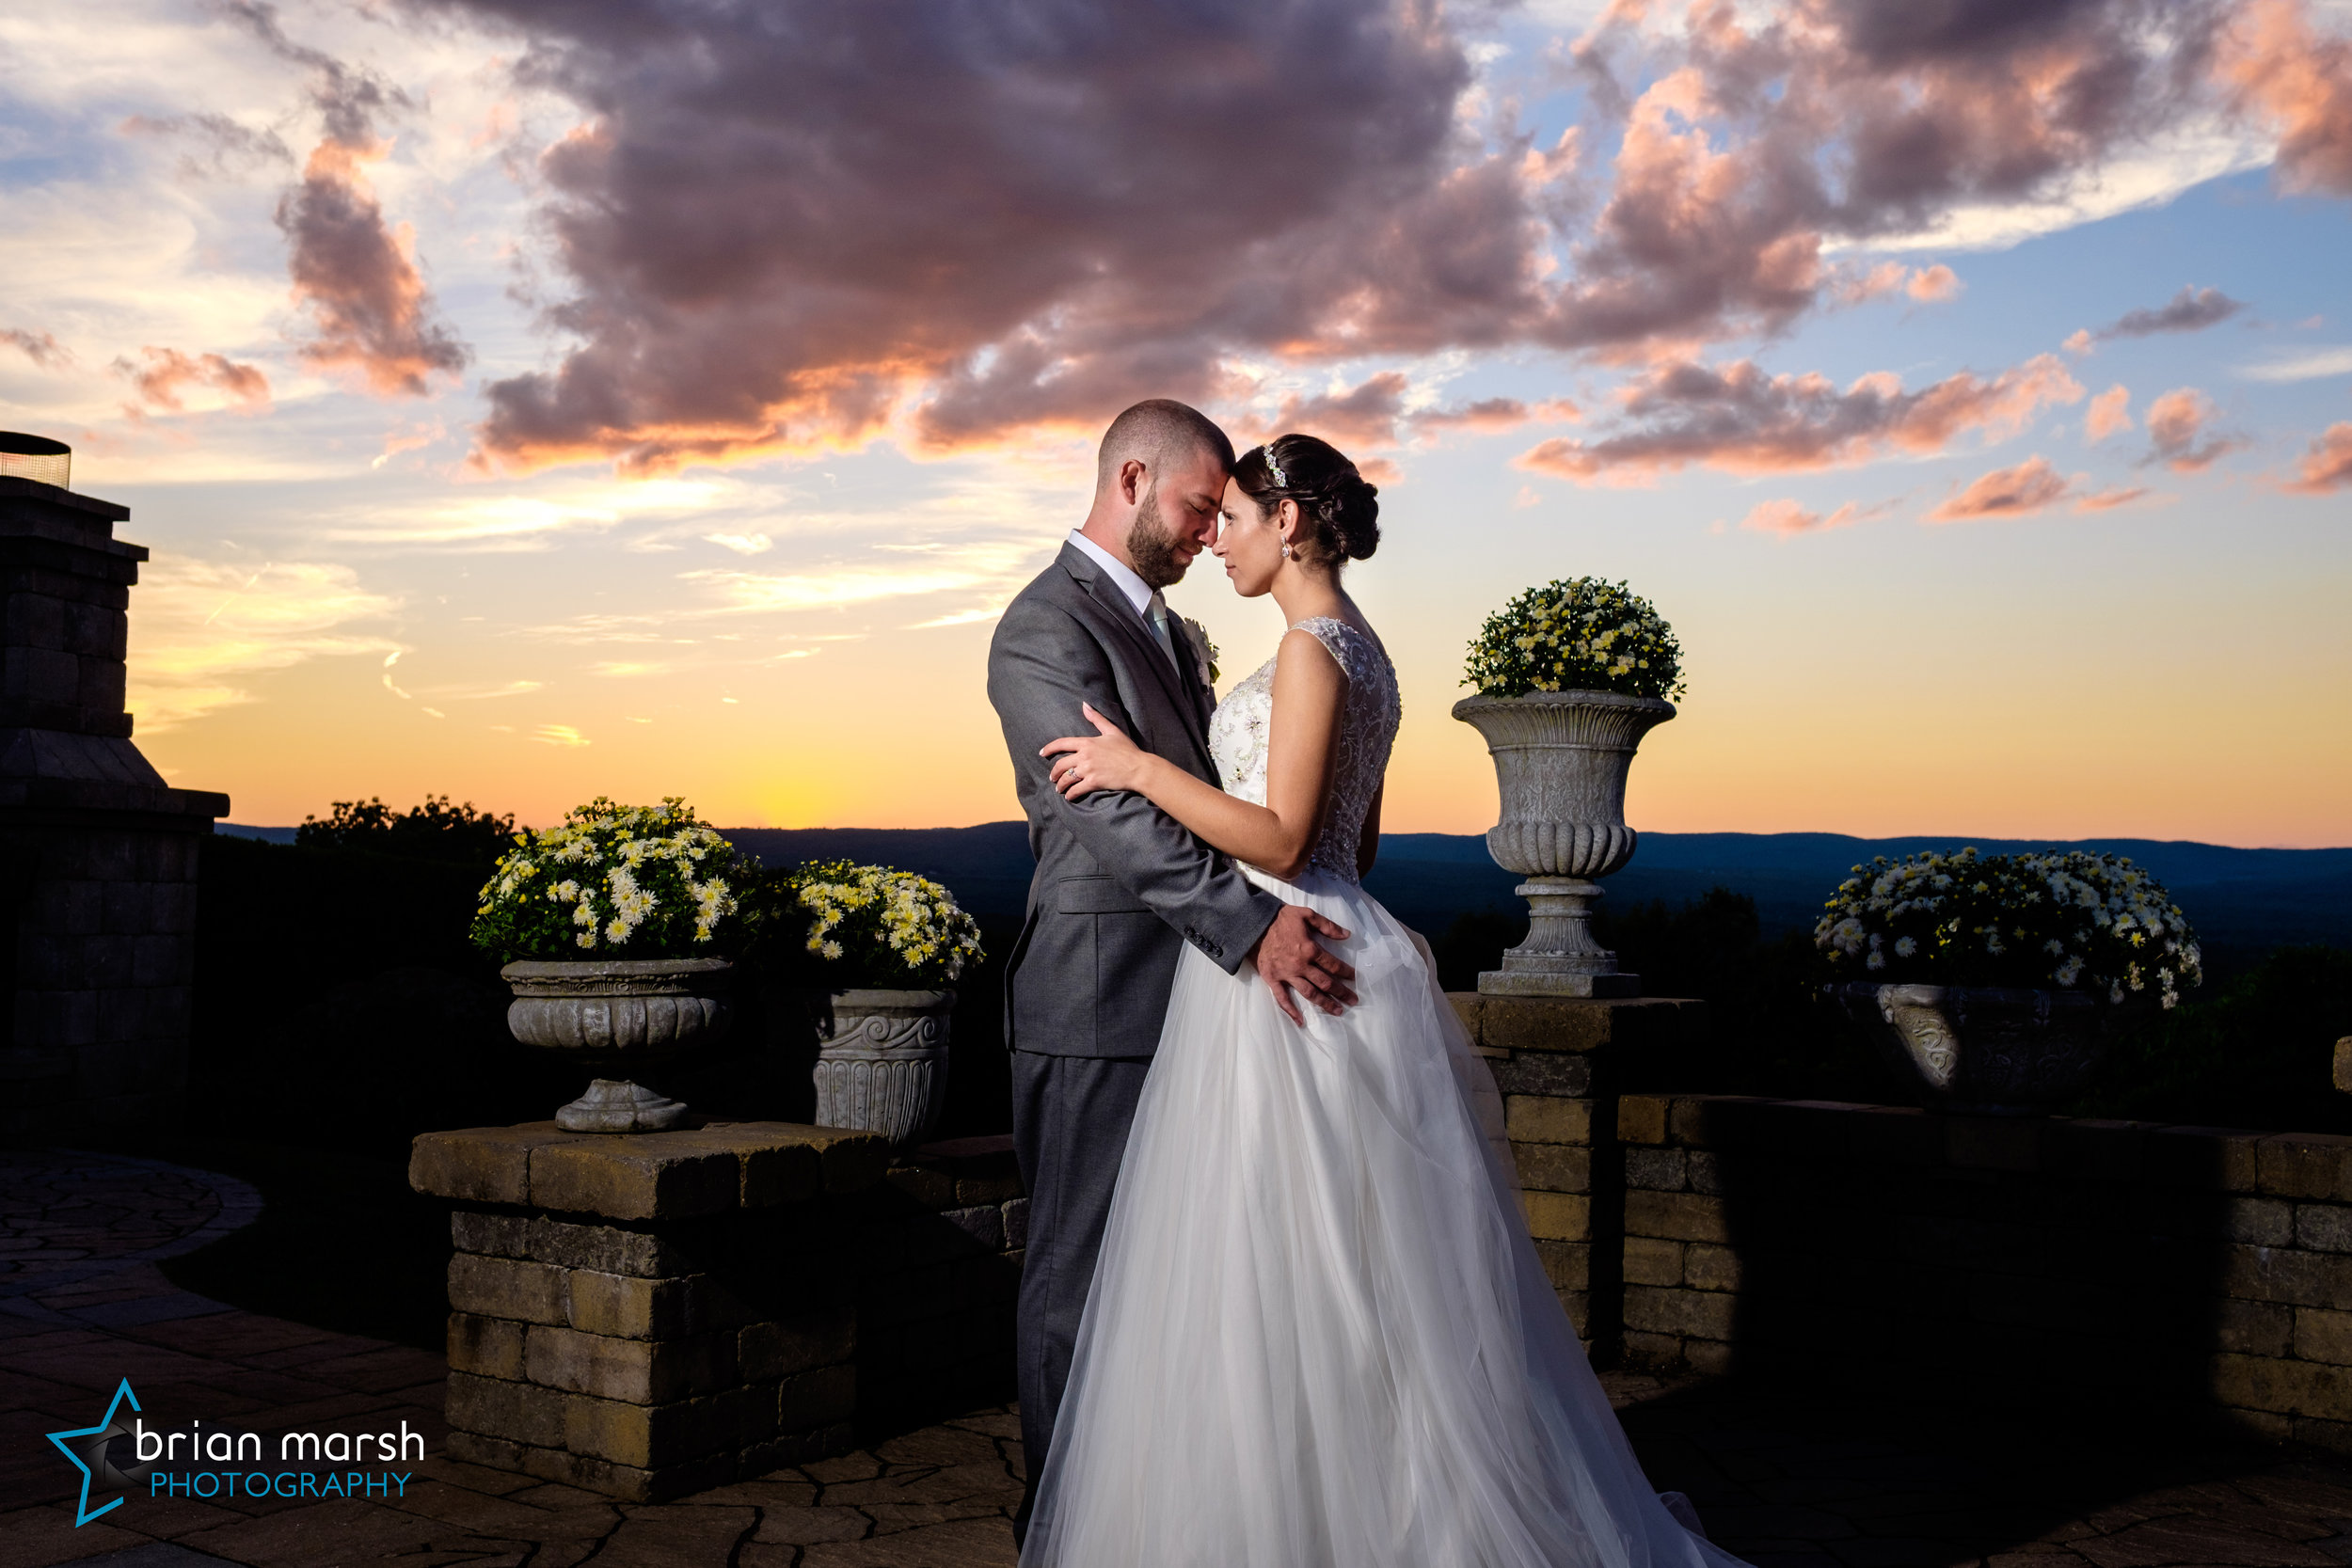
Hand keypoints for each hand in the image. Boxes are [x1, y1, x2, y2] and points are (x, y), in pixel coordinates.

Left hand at [1041, 703, 1148, 798]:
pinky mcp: (1093, 782)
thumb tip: (1084, 704)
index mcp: (1087, 742)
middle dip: (1054, 773)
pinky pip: (1076, 790)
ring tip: (1060, 789)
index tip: (1042, 753)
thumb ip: (1097, 718)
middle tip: (1052, 778)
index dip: (1049, 749)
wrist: (1139, 768)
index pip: (1061, 743)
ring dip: (1060, 785)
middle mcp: (1084, 756)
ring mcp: (1088, 770)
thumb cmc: (1128, 750)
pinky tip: (1069, 796)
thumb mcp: (1112, 731)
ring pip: (1066, 779)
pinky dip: (1071, 794)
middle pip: (1061, 764)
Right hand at [1249, 903, 1356, 1023]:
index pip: (1333, 965)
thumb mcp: (1306, 914)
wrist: (1254, 924)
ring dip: (1325, 1003)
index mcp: (1310, 950)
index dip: (1347, 973)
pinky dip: (1291, 1011)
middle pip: (1325, 983)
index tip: (1355, 978)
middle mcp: (1301, 966)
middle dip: (1341, 992)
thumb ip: (1327, 925)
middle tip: (1353, 1000)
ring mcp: (1286, 974)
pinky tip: (1301, 1021)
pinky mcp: (1272, 979)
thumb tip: (1346, 935)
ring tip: (1338, 1011)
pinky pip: (1282, 998)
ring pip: (1309, 993)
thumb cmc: (1281, 918)